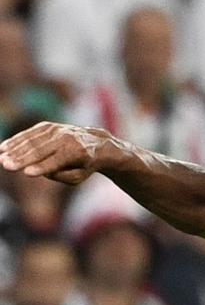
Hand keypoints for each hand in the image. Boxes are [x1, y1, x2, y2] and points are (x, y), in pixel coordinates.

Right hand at [0, 122, 116, 184]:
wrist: (96, 142)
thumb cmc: (84, 165)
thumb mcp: (78, 177)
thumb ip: (62, 175)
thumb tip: (42, 170)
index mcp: (79, 153)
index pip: (58, 161)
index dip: (42, 167)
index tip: (27, 173)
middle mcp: (68, 139)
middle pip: (41, 150)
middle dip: (23, 158)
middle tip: (6, 165)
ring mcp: (57, 130)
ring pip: (33, 140)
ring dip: (15, 149)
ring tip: (1, 159)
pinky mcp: (48, 127)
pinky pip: (30, 133)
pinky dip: (16, 140)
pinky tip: (3, 148)